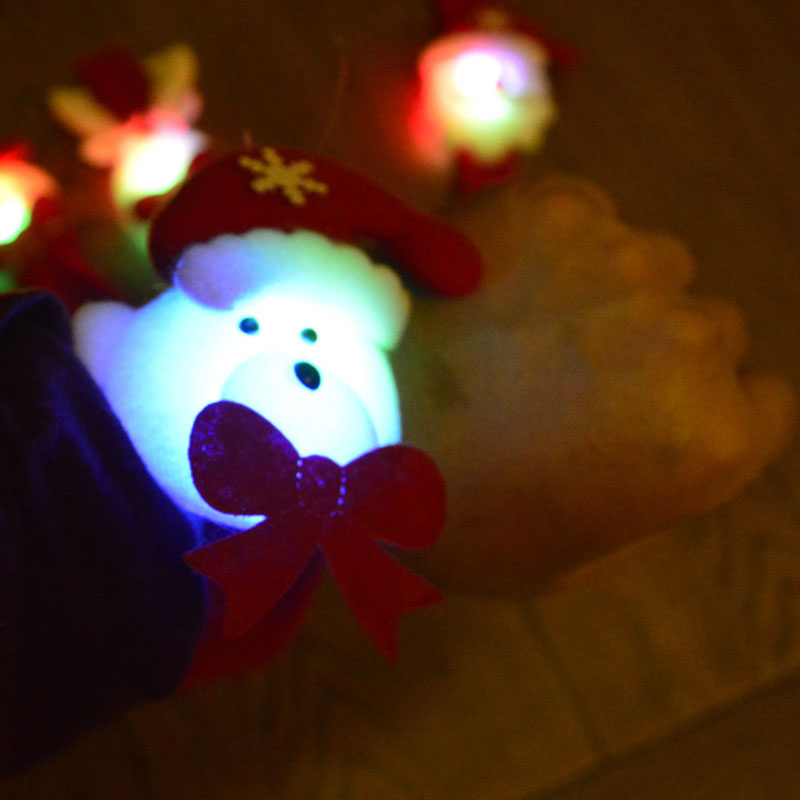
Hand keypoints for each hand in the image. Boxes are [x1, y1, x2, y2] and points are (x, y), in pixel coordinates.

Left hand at [393, 177, 795, 594]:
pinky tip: (496, 282)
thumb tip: (664, 455)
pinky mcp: (554, 205)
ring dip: (610, 292)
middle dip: (657, 352)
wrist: (338, 424)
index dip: (701, 411)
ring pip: (655, 267)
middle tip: (569, 376)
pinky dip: (559, 244)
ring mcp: (624, 260)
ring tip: (521, 327)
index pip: (763, 402)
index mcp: (709, 438)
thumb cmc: (445, 514)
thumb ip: (642, 507)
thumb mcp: (560, 561)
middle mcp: (691, 337)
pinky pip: (592, 217)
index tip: (645, 418)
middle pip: (712, 329)